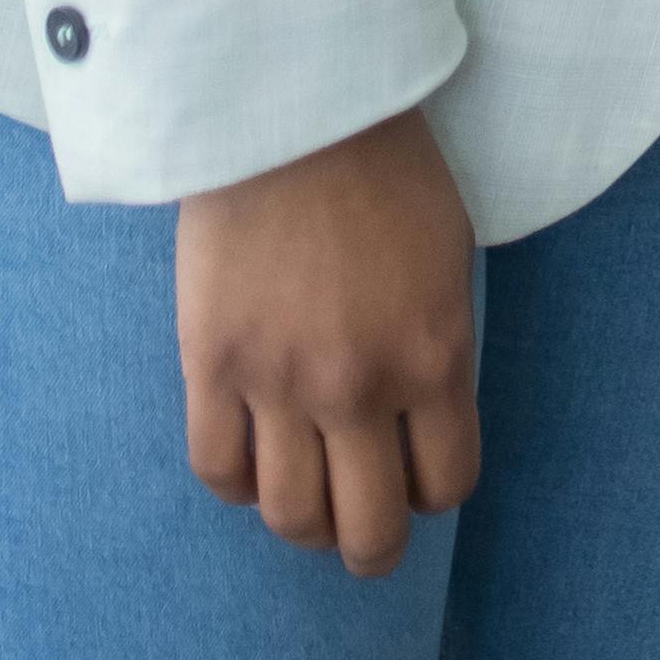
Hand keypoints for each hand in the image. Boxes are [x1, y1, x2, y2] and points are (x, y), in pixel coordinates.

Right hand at [177, 108, 480, 576]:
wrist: (294, 112)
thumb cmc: (386, 169)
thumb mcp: (448, 258)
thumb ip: (436, 347)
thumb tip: (422, 420)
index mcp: (435, 356)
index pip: (446, 483)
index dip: (433, 493)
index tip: (419, 479)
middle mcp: (360, 388)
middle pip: (366, 530)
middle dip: (370, 548)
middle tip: (363, 537)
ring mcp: (280, 384)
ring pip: (289, 516)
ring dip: (303, 524)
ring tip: (306, 503)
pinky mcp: (212, 367)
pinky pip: (218, 471)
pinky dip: (237, 484)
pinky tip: (251, 460)